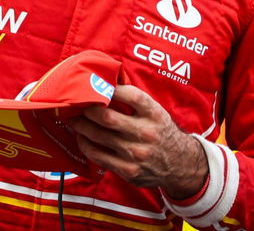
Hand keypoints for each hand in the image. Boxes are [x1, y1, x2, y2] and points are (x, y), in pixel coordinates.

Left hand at [68, 84, 206, 198]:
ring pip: (99, 137)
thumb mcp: (157, 113)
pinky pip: (98, 156)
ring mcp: (136, 154)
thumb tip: (106, 84)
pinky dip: (85, 145)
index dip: (111, 88)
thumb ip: (136, 102)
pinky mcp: (128, 170)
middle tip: (76, 104)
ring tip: (73, 119)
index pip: (131, 96)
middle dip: (87, 109)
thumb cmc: (162, 132)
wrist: (180, 164)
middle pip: (108, 117)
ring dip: (81, 126)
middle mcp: (146, 133)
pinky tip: (81, 137)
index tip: (97, 84)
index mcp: (155, 114)